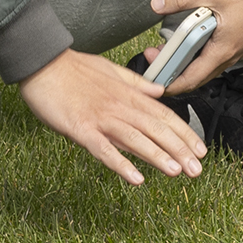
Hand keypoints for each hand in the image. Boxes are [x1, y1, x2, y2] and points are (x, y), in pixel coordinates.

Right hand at [15, 48, 208, 186]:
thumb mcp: (110, 70)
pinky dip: (120, 163)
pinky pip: (104, 148)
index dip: (184, 133)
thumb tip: (159, 92)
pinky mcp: (80, 128)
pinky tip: (135, 179)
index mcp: (128, 94)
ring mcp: (101, 117)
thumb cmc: (73, 69)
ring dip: (157, 156)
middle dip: (179, 150)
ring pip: (136, 138)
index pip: (164, 115)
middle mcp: (119, 106)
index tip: (200, 150)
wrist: (42, 63)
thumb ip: (136, 83)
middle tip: (197, 170)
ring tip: (176, 172)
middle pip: (156, 128)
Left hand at [144, 0, 242, 94]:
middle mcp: (227, 56)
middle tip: (152, 57)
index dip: (169, 84)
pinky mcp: (233, 42)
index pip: (190, 79)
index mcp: (222, 51)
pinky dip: (193, 53)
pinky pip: (209, 56)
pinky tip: (185, 39)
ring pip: (202, 66)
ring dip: (182, 61)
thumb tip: (158, 4)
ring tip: (165, 48)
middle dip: (171, 71)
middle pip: (194, 76)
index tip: (152, 81)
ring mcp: (231, 50)